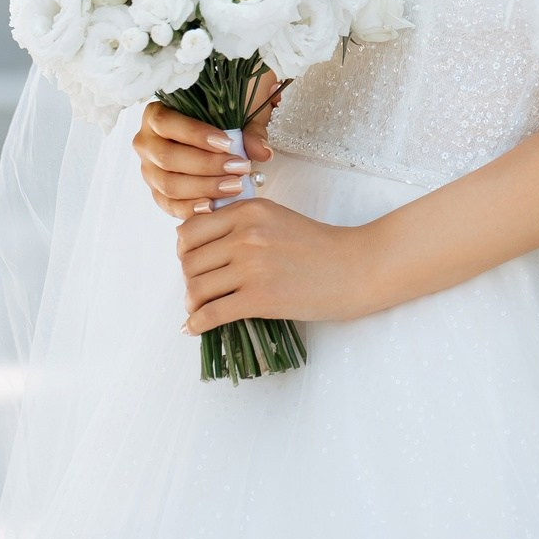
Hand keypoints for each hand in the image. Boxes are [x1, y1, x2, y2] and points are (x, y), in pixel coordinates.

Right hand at [132, 83, 279, 220]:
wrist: (210, 142)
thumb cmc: (219, 123)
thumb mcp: (237, 117)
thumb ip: (250, 131)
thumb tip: (262, 152)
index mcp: (154, 116)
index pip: (166, 123)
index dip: (196, 134)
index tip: (227, 143)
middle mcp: (145, 143)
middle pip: (168, 157)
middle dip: (206, 165)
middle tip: (239, 168)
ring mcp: (148, 171)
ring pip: (169, 184)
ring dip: (204, 187)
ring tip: (235, 186)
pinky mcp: (158, 193)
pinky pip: (170, 205)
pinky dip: (191, 208)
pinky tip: (214, 206)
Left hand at [176, 199, 385, 332]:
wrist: (354, 268)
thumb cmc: (317, 246)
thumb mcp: (275, 218)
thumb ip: (238, 224)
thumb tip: (194, 245)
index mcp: (248, 211)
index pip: (189, 231)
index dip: (185, 251)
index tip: (193, 263)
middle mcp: (245, 235)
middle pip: (189, 261)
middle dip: (189, 279)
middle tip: (200, 289)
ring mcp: (251, 267)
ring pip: (196, 288)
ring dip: (193, 303)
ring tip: (200, 308)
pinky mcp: (259, 298)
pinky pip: (211, 314)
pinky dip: (197, 324)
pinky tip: (194, 328)